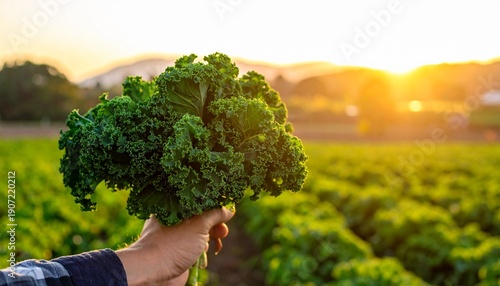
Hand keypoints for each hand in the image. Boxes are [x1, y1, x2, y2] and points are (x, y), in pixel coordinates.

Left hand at [116, 207, 234, 285]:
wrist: (153, 271)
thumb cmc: (173, 243)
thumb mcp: (199, 224)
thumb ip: (215, 214)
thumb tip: (229, 209)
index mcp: (173, 207)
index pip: (198, 201)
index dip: (213, 206)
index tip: (225, 212)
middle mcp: (173, 220)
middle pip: (200, 217)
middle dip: (215, 225)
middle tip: (223, 231)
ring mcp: (175, 237)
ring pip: (199, 234)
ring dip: (210, 239)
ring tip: (216, 246)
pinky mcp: (177, 252)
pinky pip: (195, 248)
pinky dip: (203, 252)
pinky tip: (205, 257)